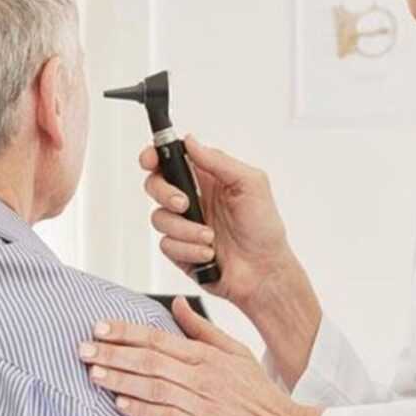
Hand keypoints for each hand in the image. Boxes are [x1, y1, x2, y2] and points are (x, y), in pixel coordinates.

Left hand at [80, 297, 322, 415]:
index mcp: (207, 355)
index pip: (158, 338)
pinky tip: (119, 404)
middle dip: (113, 353)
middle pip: (149, 359)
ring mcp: (203, 404)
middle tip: (82, 348)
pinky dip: (141, 409)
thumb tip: (175, 303)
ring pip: (153, 386)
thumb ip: (203, 329)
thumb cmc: (258, 395)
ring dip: (120, 379)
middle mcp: (202, 376)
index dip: (126, 332)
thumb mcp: (236, 352)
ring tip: (92, 373)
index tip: (99, 327)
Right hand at [139, 136, 295, 311]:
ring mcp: (185, 225)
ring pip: (159, 218)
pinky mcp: (180, 249)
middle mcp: (193, 199)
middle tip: (184, 203)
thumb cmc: (265, 230)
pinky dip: (189, 249)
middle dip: (165, 193)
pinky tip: (208, 252)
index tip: (150, 160)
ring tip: (210, 236)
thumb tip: (192, 142)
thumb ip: (219, 160)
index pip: (172, 159)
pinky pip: (167, 245)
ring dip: (186, 229)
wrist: (264, 272)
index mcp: (208, 178)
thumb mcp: (251, 184)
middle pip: (155, 185)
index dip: (155, 156)